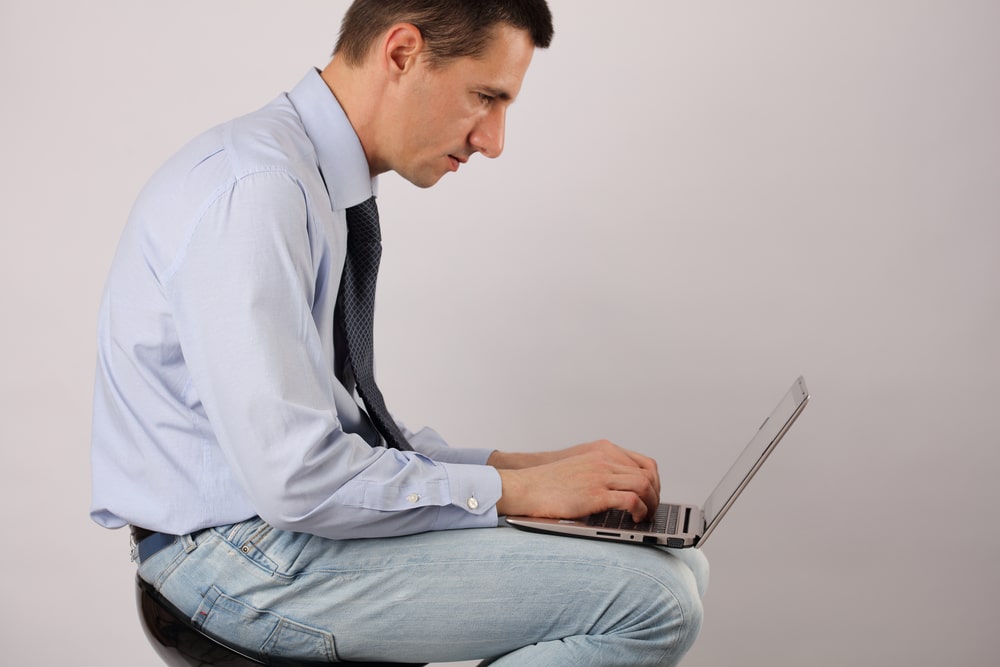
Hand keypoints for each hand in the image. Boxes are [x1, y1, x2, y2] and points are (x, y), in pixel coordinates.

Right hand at [492, 440, 660, 521]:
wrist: (526, 487)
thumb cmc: (549, 483)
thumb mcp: (579, 467)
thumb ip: (600, 471)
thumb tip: (622, 490)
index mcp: (602, 451)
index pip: (644, 463)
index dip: (654, 482)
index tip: (653, 496)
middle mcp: (604, 459)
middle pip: (648, 474)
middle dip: (655, 495)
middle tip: (652, 510)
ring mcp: (600, 475)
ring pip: (644, 485)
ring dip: (651, 504)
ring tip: (645, 516)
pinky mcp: (596, 494)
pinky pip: (631, 500)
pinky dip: (639, 510)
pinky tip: (634, 519)